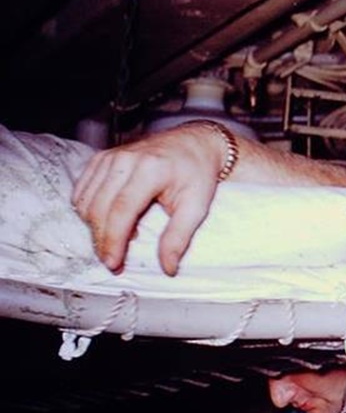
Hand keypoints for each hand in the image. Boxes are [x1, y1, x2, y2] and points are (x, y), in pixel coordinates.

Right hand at [71, 124, 225, 274]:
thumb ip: (179, 238)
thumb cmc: (197, 174)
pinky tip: (109, 220)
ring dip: (94, 227)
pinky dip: (89, 210)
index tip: (113, 263)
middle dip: (101, 239)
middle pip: (99, 207)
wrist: (194, 143)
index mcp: (151, 169)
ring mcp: (110, 157)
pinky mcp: (100, 158)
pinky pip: (81, 191)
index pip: (122, 210)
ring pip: (86, 201)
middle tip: (113, 261)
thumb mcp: (197, 207)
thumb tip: (168, 268)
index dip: (113, 239)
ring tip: (117, 239)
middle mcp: (125, 160)